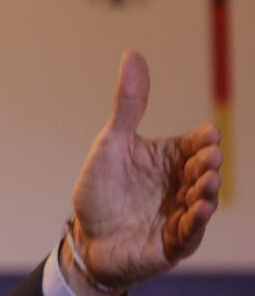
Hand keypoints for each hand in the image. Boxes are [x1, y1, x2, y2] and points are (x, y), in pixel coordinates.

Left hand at [70, 50, 221, 295]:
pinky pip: (190, 232)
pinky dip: (196, 221)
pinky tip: (199, 209)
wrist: (86, 238)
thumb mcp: (111, 142)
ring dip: (207, 190)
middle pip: (202, 170)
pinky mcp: (174, 243)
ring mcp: (180, 214)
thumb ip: (128, 103)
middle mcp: (180, 185)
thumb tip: (132, 53)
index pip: (195, 144)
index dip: (203, 141)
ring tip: (208, 180)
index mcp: (169, 159)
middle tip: (209, 157)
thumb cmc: (101, 190)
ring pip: (202, 200)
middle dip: (207, 163)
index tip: (207, 135)